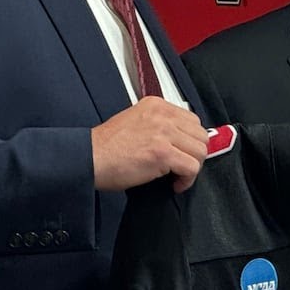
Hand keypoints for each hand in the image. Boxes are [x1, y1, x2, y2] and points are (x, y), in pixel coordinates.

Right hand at [91, 97, 207, 192]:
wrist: (89, 158)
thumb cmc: (106, 147)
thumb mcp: (135, 122)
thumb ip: (158, 125)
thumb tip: (180, 140)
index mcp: (156, 105)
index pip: (192, 120)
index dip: (190, 141)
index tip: (184, 152)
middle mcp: (162, 115)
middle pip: (200, 135)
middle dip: (194, 154)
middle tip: (182, 166)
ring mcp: (163, 133)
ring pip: (200, 151)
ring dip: (192, 168)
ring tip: (177, 176)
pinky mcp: (163, 153)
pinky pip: (192, 168)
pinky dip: (187, 180)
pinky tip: (174, 184)